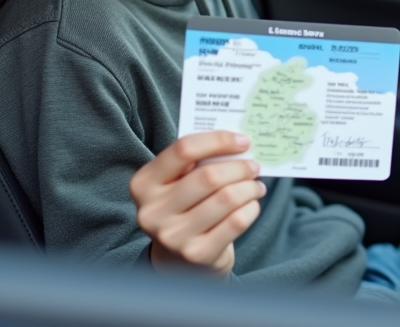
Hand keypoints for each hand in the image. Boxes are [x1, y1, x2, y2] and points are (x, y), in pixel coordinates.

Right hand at [129, 131, 265, 274]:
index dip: (218, 140)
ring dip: (249, 188)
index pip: (183, 149)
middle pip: (208, 176)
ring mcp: (173, 236)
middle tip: (254, 166)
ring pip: (226, 199)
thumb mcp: (178, 182)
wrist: (179, 258)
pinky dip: (250, 209)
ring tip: (256, 186)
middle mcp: (152, 211)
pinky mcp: (196, 254)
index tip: (243, 141)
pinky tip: (251, 205)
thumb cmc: (184, 206)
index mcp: (144, 183)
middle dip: (240, 167)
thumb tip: (238, 144)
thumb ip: (198, 161)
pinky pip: (235, 222)